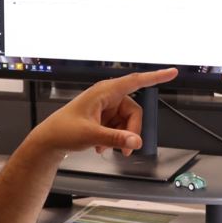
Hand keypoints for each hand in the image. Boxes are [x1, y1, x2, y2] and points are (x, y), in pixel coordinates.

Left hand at [31, 68, 177, 156]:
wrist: (49, 141)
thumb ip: (115, 139)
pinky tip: (101, 147)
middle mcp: (107, 97)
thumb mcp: (91, 135)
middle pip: (134, 111)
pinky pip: (119, 127)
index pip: (135, 81)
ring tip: (106, 149)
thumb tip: (136, 141)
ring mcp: (105, 108)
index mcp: (104, 92)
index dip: (155, 77)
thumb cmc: (63, 130)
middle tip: (126, 150)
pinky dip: (114, 138)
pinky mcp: (103, 118)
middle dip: (131, 131)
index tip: (172, 72)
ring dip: (120, 137)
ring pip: (127, 122)